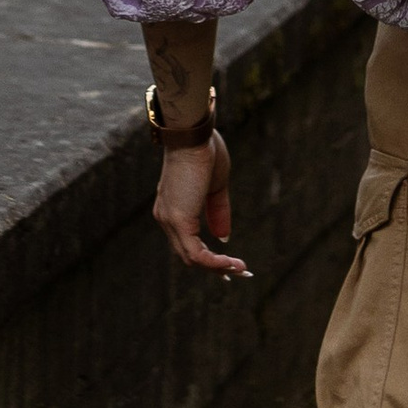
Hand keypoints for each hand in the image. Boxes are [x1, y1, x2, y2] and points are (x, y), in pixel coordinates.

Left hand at [152, 125, 246, 278]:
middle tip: (239, 272)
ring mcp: (169, 220)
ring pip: (192, 258)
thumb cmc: (204, 151)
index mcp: (171, 207)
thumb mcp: (215, 186)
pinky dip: (216, 262)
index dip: (207, 255)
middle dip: (215, 267)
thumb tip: (224, 237)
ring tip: (241, 269)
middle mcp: (165, 217)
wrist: (193, 134)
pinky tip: (233, 263)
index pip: (185, 241)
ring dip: (218, 267)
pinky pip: (197, 254)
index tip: (228, 263)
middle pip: (188, 254)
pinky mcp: (179, 221)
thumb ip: (217, 212)